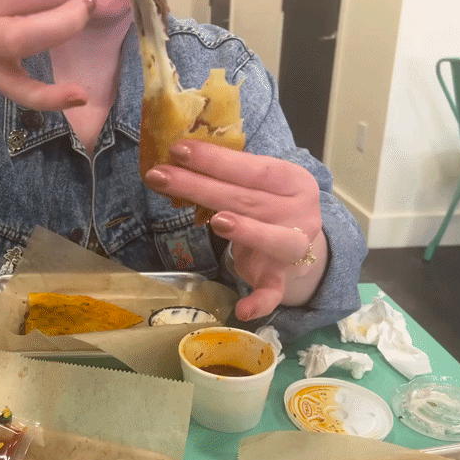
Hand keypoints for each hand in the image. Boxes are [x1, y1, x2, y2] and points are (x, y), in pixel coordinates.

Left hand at [143, 140, 327, 320]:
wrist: (297, 242)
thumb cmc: (266, 204)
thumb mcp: (255, 183)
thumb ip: (227, 172)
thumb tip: (176, 154)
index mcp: (292, 180)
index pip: (253, 167)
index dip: (216, 160)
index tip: (178, 149)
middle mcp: (300, 212)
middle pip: (247, 198)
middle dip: (200, 186)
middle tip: (160, 176)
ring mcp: (294, 247)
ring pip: (271, 238)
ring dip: (244, 230)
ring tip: (216, 221)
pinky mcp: (282, 279)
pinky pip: (273, 292)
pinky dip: (260, 302)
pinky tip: (243, 310)